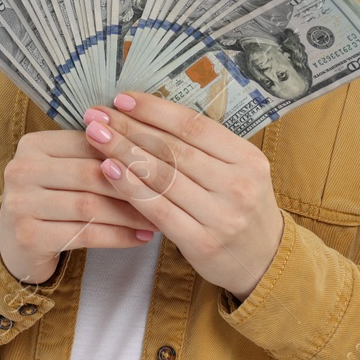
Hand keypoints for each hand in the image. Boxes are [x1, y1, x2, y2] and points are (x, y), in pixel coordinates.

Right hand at [0, 129, 159, 284]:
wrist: (16, 242)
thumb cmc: (52, 199)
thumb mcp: (65, 169)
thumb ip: (95, 154)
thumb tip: (152, 144)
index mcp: (32, 144)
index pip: (88, 143)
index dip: (127, 152)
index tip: (162, 163)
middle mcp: (20, 170)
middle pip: (89, 174)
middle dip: (133, 185)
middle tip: (168, 193)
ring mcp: (20, 204)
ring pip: (89, 206)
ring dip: (130, 213)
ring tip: (159, 219)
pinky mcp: (28, 236)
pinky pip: (84, 235)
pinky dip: (118, 237)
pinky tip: (141, 238)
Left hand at [81, 91, 283, 300]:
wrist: (264, 261)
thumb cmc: (238, 207)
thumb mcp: (236, 170)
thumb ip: (201, 147)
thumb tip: (145, 114)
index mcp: (247, 158)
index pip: (193, 125)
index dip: (153, 109)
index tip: (121, 99)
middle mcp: (238, 184)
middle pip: (173, 149)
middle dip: (129, 128)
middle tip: (97, 115)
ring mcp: (221, 215)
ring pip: (163, 176)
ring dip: (123, 152)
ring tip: (95, 137)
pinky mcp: (202, 242)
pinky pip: (158, 209)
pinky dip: (130, 187)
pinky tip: (108, 170)